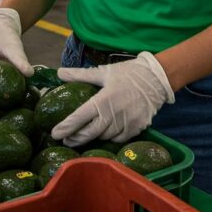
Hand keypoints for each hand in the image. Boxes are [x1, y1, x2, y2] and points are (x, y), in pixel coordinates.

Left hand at [52, 52, 174, 146]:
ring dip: (92, 138)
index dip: (66, 127)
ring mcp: (127, 122)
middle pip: (90, 132)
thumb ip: (80, 74)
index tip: (55, 134)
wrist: (157, 78)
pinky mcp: (137, 128)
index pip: (80, 116)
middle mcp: (114, 113)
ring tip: (83, 136)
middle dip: (75, 138)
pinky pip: (119, 139)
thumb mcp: (103, 72)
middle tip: (65, 140)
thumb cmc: (128, 73)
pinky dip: (110, 138)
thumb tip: (59, 73)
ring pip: (104, 137)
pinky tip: (104, 134)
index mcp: (104, 98)